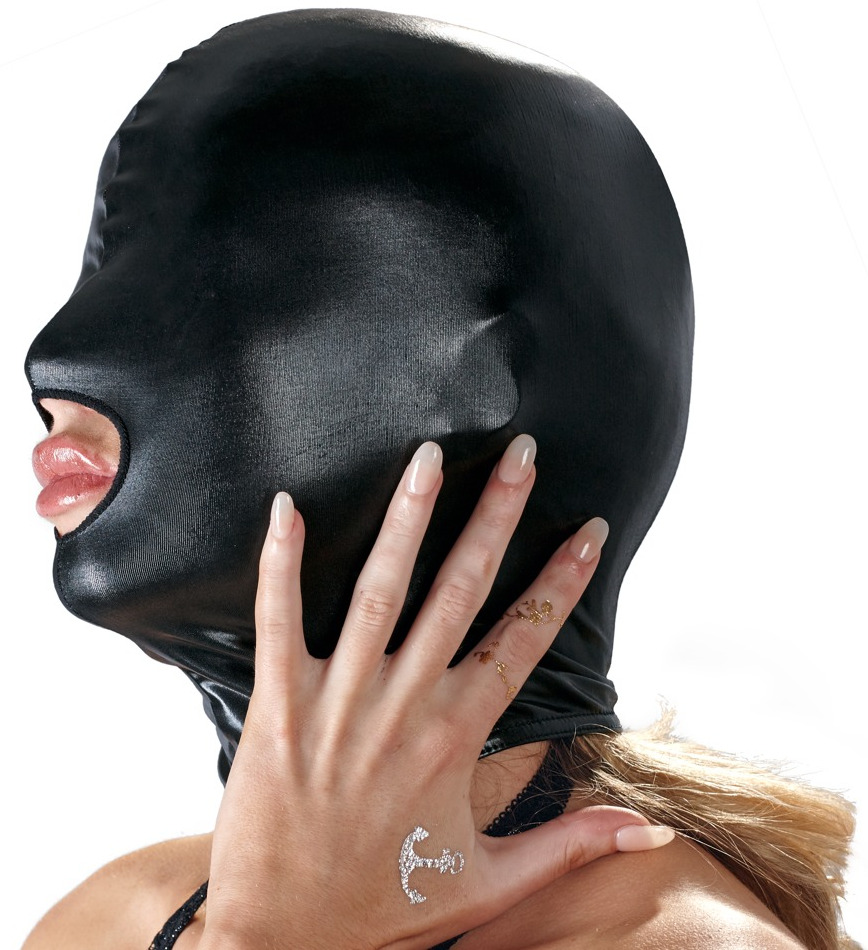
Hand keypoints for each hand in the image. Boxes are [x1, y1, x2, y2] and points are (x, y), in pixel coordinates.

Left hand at [201, 435, 672, 949]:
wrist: (283, 939)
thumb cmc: (384, 905)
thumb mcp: (487, 882)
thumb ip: (569, 847)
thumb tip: (647, 832)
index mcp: (457, 737)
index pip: (525, 639)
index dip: (562, 581)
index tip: (588, 530)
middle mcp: (405, 704)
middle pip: (462, 591)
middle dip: (496, 515)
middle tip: (518, 453)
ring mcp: (339, 698)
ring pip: (381, 590)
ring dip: (408, 518)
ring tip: (429, 456)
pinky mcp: (278, 702)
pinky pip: (278, 619)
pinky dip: (281, 561)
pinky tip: (287, 506)